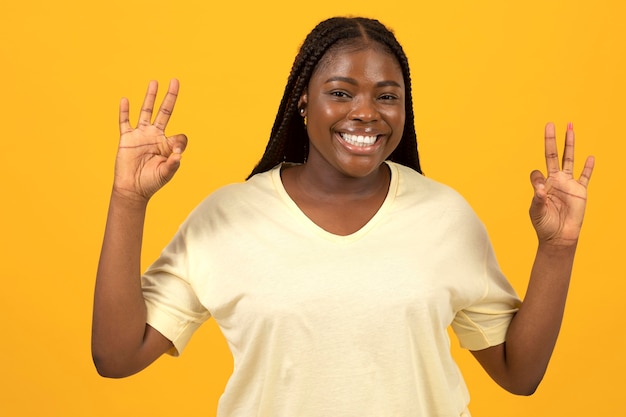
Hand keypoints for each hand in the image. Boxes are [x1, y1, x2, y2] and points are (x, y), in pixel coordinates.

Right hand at [113, 79, 186, 201]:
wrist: (132, 189)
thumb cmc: (151, 182)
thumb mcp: (166, 174)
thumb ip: (173, 164)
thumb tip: (179, 154)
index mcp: (167, 144)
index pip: (179, 136)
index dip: (179, 142)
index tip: (175, 153)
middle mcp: (155, 136)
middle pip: (164, 112)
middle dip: (170, 97)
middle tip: (175, 81)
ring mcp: (141, 135)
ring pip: (146, 111)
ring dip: (150, 97)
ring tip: (154, 82)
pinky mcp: (127, 138)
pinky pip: (125, 122)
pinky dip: (124, 111)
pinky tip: (125, 100)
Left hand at [529, 122, 594, 245]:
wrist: (559, 237)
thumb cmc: (544, 225)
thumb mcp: (537, 212)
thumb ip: (537, 199)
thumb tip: (540, 188)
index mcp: (542, 185)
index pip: (537, 173)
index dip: (536, 178)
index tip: (540, 190)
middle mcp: (555, 181)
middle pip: (553, 155)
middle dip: (551, 140)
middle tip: (550, 124)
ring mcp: (568, 184)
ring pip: (570, 159)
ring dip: (570, 144)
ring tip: (570, 128)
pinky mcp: (580, 191)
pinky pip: (585, 176)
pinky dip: (588, 167)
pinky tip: (591, 157)